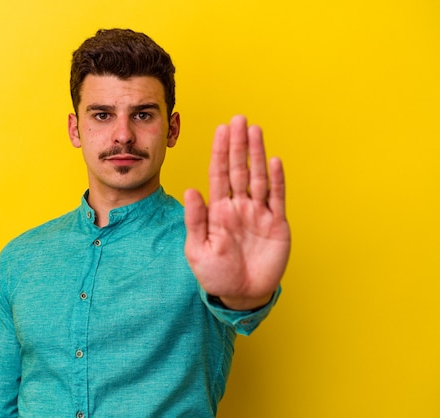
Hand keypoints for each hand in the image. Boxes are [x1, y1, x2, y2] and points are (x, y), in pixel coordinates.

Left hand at [184, 115, 290, 310]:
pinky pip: (277, 198)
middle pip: (239, 169)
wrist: (241, 295)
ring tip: (255, 130)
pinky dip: (276, 180)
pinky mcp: (276, 225)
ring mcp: (258, 213)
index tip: (221, 130)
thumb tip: (190, 190)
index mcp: (218, 210)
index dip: (220, 152)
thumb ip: (195, 220)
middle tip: (238, 119)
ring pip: (258, 177)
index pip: (219, 174)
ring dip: (257, 154)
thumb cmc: (215, 274)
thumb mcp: (198, 249)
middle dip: (238, 145)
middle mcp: (239, 206)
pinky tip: (274, 161)